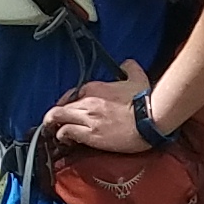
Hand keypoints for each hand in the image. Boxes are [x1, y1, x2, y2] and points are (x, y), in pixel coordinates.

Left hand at [38, 66, 157, 153]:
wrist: (150, 120)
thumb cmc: (144, 101)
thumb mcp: (138, 77)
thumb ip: (129, 68)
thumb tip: (126, 63)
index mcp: (96, 87)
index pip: (72, 93)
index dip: (67, 102)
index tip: (69, 108)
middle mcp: (87, 101)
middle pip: (60, 106)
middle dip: (54, 115)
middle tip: (53, 122)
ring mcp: (87, 118)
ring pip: (58, 118)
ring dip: (54, 125)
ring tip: (55, 132)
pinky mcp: (90, 134)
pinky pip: (66, 132)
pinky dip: (62, 136)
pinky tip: (64, 140)